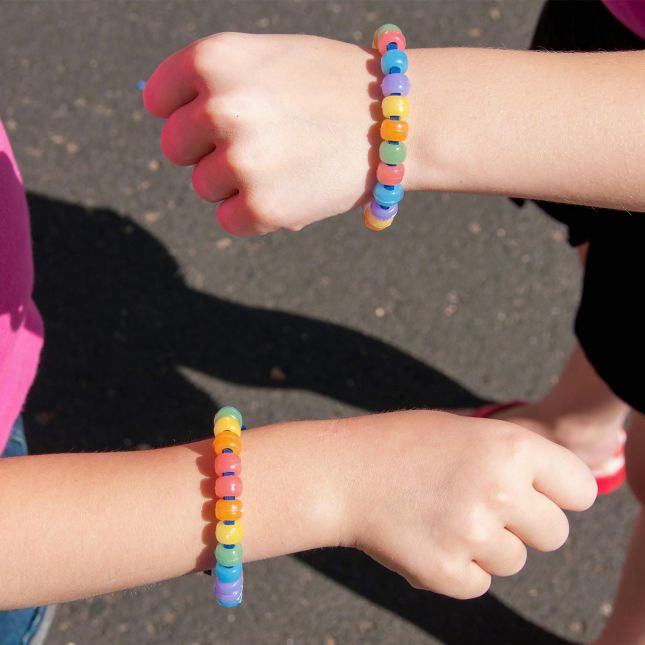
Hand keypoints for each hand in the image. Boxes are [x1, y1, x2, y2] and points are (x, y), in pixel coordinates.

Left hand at [144, 33, 377, 234]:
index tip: (215, 121)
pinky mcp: (261, 207)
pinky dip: (254, 214)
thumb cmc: (330, 85)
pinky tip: (290, 190)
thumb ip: (211, 81)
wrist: (396, 121)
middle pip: (175, 148)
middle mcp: (218, 107)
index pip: (159, 102)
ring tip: (284, 164)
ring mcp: (239, 160)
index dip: (185, 114)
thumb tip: (158, 113)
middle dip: (208, 151)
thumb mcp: (265, 58)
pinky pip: (229, 220)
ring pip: (203, 186)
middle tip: (258, 145)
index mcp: (213, 59)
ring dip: (234, 184)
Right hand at [337, 410, 595, 598]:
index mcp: (510, 448)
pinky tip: (426, 538)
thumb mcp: (463, 431)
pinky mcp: (446, 572)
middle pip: (554, 533)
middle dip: (525, 526)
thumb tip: (551, 494)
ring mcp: (473, 534)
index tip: (537, 496)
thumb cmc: (400, 445)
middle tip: (483, 508)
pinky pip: (478, 583)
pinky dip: (456, 568)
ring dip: (486, 547)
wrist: (340, 473)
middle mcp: (501, 492)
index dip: (558, 494)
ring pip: (514, 561)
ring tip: (442, 517)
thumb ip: (512, 459)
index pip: (579, 490)